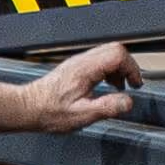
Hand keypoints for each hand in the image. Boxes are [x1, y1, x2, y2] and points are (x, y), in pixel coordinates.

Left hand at [18, 42, 140, 134]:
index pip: (117, 54)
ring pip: (107, 53)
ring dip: (119, 68)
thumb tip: (127, 102)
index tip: (135, 84)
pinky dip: (109, 70)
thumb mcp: (82, 115)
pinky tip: (106, 86)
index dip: (132, 68)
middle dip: (128, 66)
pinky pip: (99, 60)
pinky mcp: (75, 67)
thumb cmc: (50, 112)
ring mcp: (78, 63)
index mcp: (85, 70)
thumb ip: (107, 107)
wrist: (29, 108)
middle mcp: (82, 61)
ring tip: (119, 87)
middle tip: (131, 84)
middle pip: (114, 49)